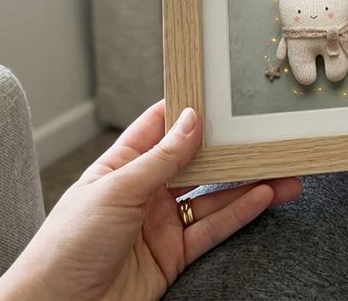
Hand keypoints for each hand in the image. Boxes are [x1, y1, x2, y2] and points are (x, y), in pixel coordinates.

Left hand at [0, 101, 301, 300]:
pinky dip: (240, 212)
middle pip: (196, 162)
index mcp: (120, 166)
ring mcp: (160, 223)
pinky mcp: (174, 254)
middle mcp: (143, 191)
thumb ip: (160, 158)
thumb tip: (192, 120)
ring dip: (247, 183)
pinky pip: (213, 228)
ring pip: (213, 196)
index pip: (160, 127)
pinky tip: (265, 196)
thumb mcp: (115, 191)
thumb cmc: (66, 247)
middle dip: (230, 150)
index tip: (222, 93)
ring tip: (282, 169)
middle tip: (266, 135)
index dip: (190, 108)